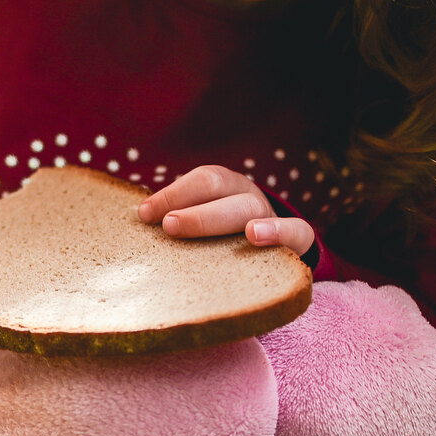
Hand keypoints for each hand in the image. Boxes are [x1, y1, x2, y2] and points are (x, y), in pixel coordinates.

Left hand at [136, 164, 314, 255]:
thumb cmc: (222, 242)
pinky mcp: (297, 241)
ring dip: (219, 217)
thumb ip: (179, 226)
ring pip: (248, 208)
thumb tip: (137, 231)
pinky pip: (297, 230)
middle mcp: (246, 195)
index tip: (145, 214)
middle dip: (190, 206)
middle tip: (168, 226)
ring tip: (196, 228)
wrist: (276, 256)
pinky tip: (255, 236)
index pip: (198, 180)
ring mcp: (272, 215)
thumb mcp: (203, 228)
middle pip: (218, 188)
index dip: (172, 193)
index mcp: (223, 187)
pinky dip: (278, 230)